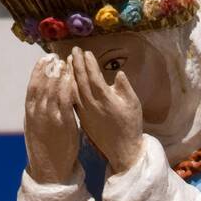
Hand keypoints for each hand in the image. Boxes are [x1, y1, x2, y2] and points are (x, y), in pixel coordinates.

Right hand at [24, 55, 78, 183]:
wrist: (49, 171)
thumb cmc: (45, 150)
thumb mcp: (35, 129)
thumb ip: (37, 114)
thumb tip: (40, 99)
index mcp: (30, 114)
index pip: (32, 87)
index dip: (38, 71)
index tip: (43, 59)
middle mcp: (38, 114)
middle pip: (42, 85)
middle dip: (49, 69)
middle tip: (55, 57)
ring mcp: (50, 118)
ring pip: (53, 90)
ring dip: (58, 75)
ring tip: (64, 63)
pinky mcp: (64, 124)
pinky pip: (66, 101)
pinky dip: (67, 88)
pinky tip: (71, 79)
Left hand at [71, 47, 143, 174]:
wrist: (123, 150)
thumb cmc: (131, 126)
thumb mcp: (133, 104)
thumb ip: (125, 87)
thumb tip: (118, 73)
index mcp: (106, 99)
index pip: (93, 76)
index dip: (88, 63)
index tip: (85, 52)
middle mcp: (92, 104)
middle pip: (81, 80)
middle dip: (76, 63)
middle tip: (73, 50)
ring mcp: (85, 112)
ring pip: (73, 89)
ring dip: (70, 74)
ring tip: (67, 62)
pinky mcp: (81, 119)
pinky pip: (72, 100)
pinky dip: (68, 88)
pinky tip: (66, 81)